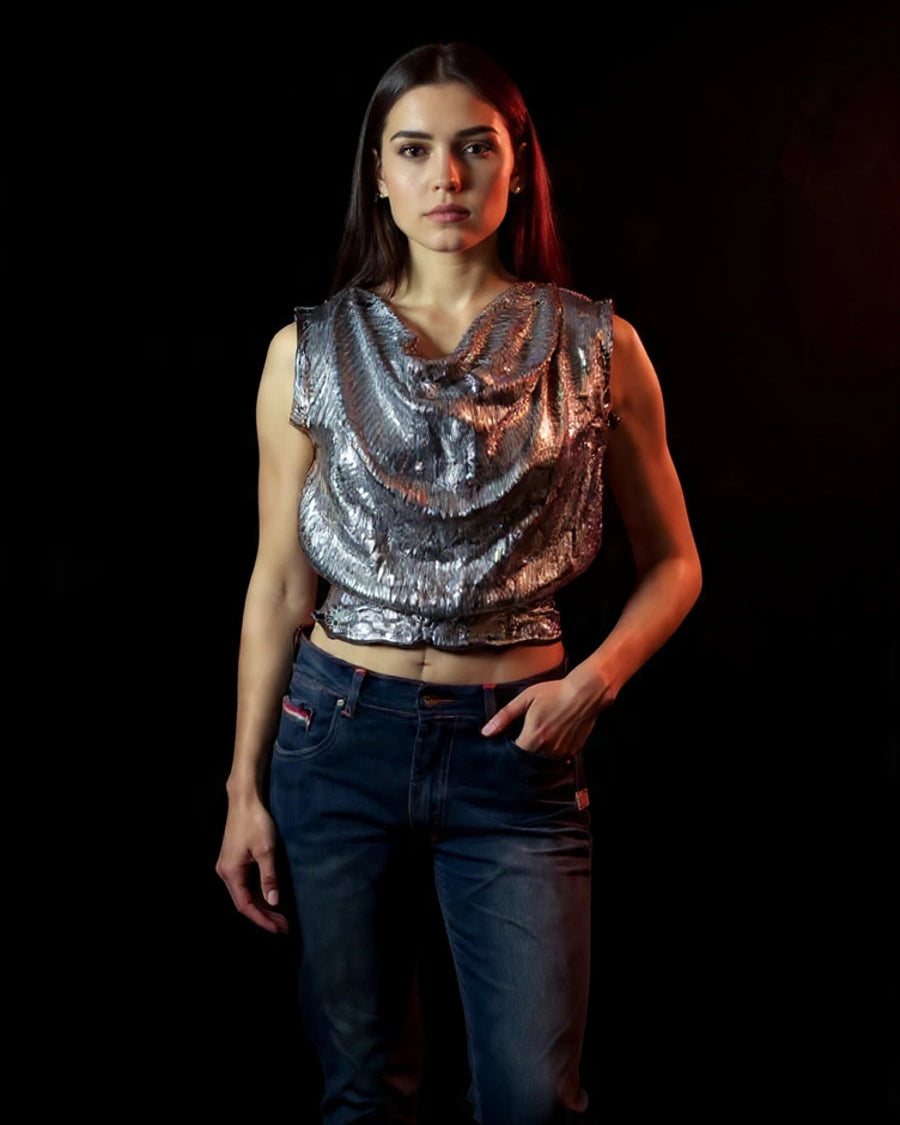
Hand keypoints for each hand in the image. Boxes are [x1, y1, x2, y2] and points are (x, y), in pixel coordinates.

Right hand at [216, 799, 288, 934]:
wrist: (245, 800)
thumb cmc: (255, 822)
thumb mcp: (266, 851)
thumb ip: (269, 878)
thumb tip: (273, 902)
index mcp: (231, 873)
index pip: (245, 906)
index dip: (262, 919)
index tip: (278, 928)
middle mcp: (225, 872)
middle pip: (244, 902)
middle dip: (264, 915)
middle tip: (284, 925)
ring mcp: (228, 866)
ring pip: (244, 894)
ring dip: (261, 906)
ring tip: (280, 916)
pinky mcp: (233, 860)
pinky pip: (244, 884)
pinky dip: (257, 893)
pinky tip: (270, 898)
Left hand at [480, 666, 608, 759]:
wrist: (585, 693)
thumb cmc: (554, 692)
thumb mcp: (526, 698)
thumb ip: (505, 716)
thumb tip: (486, 732)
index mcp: (534, 736)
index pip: (514, 755)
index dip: (509, 752)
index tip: (507, 745)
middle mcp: (548, 748)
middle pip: (528, 762)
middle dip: (522, 756)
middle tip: (521, 744)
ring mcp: (562, 751)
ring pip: (543, 762)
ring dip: (537, 756)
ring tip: (537, 741)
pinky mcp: (573, 750)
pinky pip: (558, 759)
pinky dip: (551, 754)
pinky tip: (550, 741)